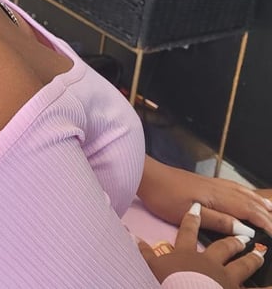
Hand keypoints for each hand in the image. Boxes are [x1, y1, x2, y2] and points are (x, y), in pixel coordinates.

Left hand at [138, 156, 271, 235]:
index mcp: (216, 196)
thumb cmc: (165, 197)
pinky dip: (242, 191)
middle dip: (263, 212)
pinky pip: (230, 186)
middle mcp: (216, 188)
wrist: (147, 176)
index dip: (263, 222)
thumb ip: (218, 221)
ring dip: (255, 200)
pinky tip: (241, 194)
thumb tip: (245, 230)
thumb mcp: (190, 214)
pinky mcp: (202, 182)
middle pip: (246, 199)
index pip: (247, 210)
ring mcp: (209, 183)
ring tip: (269, 208)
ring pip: (239, 191)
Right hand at [140, 203, 269, 287]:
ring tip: (260, 253)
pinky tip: (271, 285)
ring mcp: (224, 275)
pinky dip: (264, 287)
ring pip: (240, 263)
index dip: (190, 219)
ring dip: (251, 258)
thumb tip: (130, 236)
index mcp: (186, 252)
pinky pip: (254, 288)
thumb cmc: (169, 281)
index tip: (194, 208)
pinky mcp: (234, 288)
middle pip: (222, 245)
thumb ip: (143, 251)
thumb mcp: (152, 266)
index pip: (187, 231)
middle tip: (244, 235)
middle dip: (232, 238)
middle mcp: (208, 259)